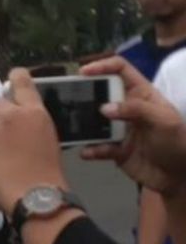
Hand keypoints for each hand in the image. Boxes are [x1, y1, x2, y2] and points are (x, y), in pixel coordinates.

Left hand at [0, 68, 70, 212]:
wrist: (37, 197)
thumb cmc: (49, 171)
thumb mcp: (48, 138)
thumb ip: (31, 123)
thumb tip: (21, 119)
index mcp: (34, 112)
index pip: (21, 82)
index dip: (16, 77)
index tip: (13, 75)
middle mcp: (10, 117)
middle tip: (4, 129)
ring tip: (6, 159)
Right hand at [80, 57, 185, 196]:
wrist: (179, 177)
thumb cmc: (178, 143)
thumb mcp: (164, 120)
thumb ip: (136, 109)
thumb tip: (104, 108)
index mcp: (142, 94)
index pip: (120, 70)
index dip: (103, 66)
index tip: (83, 72)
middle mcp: (127, 108)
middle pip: (100, 93)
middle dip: (85, 95)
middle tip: (68, 99)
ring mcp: (118, 129)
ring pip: (94, 121)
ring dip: (84, 125)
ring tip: (74, 127)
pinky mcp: (114, 149)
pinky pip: (96, 146)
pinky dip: (90, 149)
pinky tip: (88, 152)